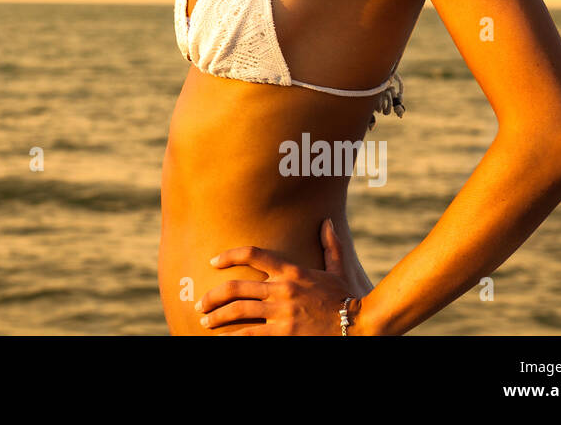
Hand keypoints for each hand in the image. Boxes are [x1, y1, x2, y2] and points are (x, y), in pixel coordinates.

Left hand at [197, 219, 356, 334]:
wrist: (360, 326)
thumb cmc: (348, 299)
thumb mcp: (338, 269)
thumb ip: (331, 245)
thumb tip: (328, 222)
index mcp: (291, 271)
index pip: (253, 254)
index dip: (229, 255)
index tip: (213, 262)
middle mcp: (282, 289)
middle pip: (236, 287)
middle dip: (213, 296)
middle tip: (200, 303)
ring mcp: (282, 312)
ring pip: (238, 311)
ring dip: (217, 316)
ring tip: (205, 322)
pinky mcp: (284, 333)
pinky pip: (250, 334)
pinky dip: (234, 336)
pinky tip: (223, 339)